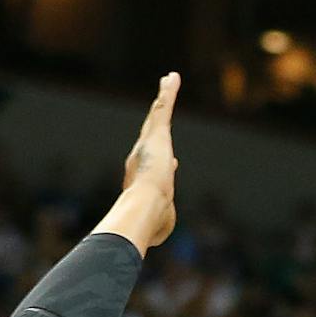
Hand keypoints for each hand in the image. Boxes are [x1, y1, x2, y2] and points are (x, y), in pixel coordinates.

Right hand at [110, 72, 180, 250]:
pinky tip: (173, 78)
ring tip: (170, 80)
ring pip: (158, 113)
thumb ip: (159, 226)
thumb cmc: (150, 221)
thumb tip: (153, 238)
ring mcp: (149, 143)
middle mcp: (142, 156)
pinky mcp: (158, 134)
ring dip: (164, 96)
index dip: (162, 161)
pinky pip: (164, 107)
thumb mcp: (158, 226)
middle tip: (162, 105)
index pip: (154, 165)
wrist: (144, 207)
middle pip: (151, 132)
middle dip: (157, 118)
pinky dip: (168, 92)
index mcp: (143, 177)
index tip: (172, 161)